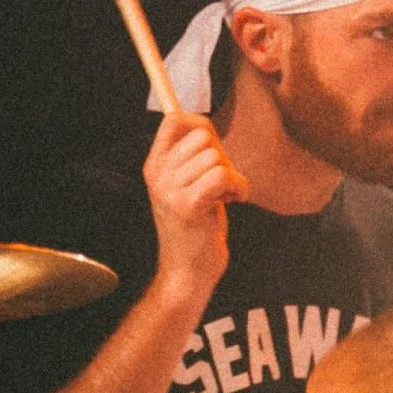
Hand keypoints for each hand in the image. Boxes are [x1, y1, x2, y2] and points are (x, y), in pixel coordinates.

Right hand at [145, 112, 247, 300]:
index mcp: (154, 166)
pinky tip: (234, 201)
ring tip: (226, 196)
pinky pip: (223, 176)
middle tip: (221, 182)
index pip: (173, 120)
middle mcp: (157, 175)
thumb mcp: (185, 187)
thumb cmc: (195, 228)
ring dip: (232, 176)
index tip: (213, 147)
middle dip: (222, 155)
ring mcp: (169, 190)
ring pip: (215, 157)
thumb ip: (191, 158)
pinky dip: (238, 187)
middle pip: (202, 136)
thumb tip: (205, 125)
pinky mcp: (188, 206)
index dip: (200, 125)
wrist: (188, 272)